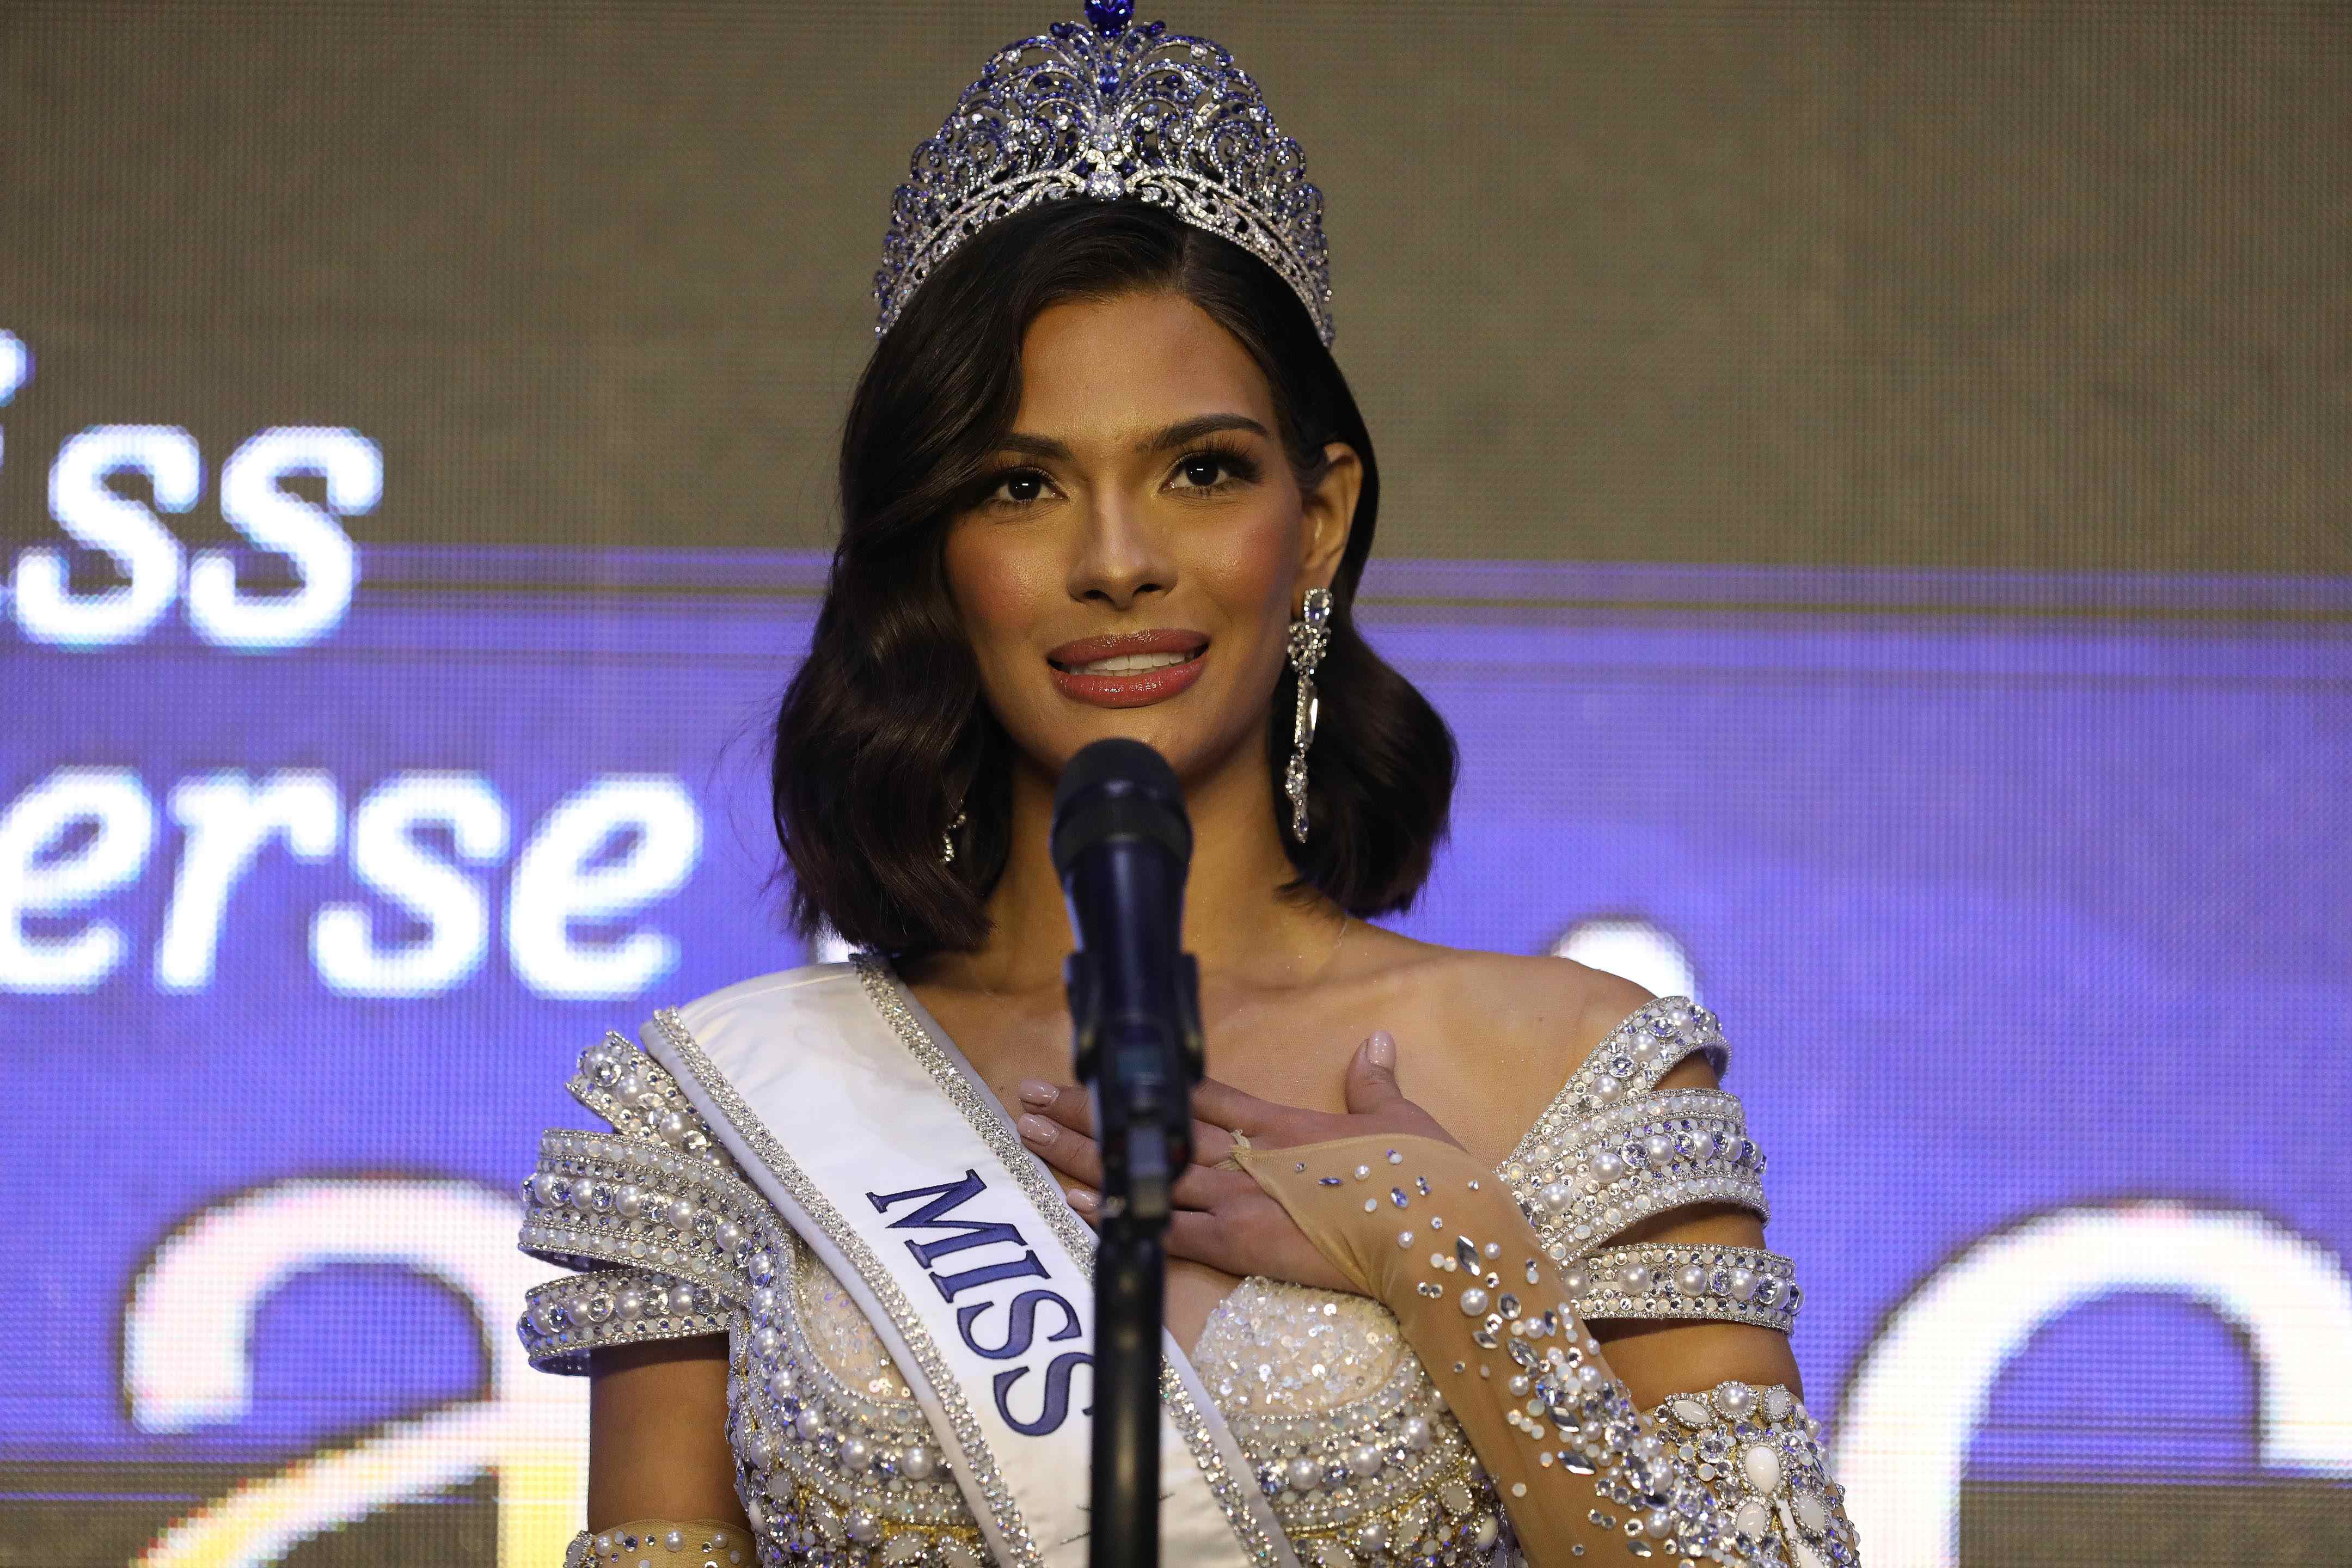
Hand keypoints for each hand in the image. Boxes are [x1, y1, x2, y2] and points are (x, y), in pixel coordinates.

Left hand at [1010, 1030, 1461, 1294]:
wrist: (1435, 1226)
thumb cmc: (1425, 1174)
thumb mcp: (1401, 1120)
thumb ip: (1375, 1085)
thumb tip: (1375, 1045)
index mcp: (1280, 1124)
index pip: (1198, 1095)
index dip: (1146, 1081)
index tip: (1100, 1066)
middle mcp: (1246, 1153)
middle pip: (1151, 1126)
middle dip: (1087, 1111)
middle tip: (1029, 1094)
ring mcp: (1237, 1196)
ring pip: (1143, 1170)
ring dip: (1082, 1154)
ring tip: (1028, 1135)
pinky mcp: (1237, 1242)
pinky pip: (1163, 1228)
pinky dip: (1120, 1215)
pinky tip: (1076, 1201)